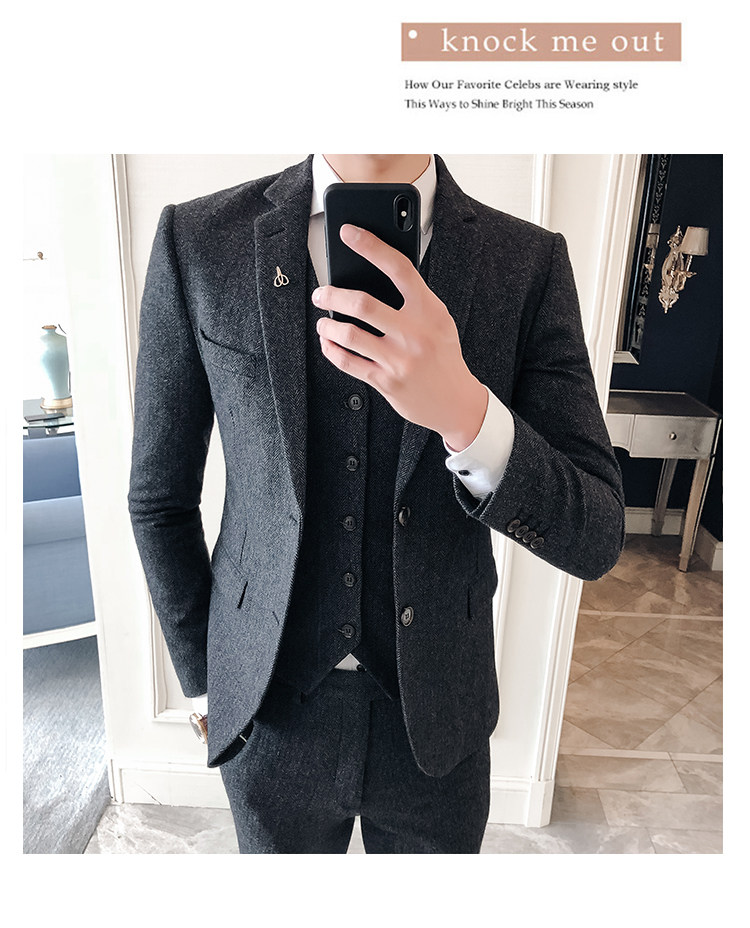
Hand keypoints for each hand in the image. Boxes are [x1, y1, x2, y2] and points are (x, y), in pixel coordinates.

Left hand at [313, 224, 487, 451]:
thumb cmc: (442, 355)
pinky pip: (349, 363)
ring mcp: (399, 360)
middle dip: (333, 295)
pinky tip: (328, 342)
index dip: (371, 246)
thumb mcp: (438, 321)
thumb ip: (413, 300)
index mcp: (429, 310)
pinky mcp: (386, 382)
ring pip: (350, 335)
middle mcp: (414, 333)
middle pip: (364, 305)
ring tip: (323, 321)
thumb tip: (372, 276)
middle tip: (321, 294)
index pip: (398, 268)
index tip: (348, 233)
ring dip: (329, 326)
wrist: (456, 402)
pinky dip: (332, 350)